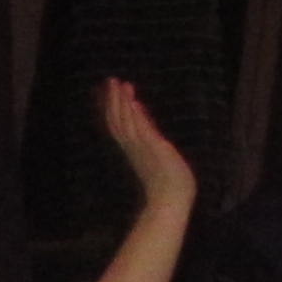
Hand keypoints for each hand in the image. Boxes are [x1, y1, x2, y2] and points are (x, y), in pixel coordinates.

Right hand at [104, 78, 195, 211]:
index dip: (113, 107)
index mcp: (133, 149)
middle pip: (118, 120)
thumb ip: (150, 141)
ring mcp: (142, 147)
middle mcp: (133, 147)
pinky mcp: (154, 147)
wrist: (171, 201)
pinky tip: (133, 101)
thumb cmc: (167, 184)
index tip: (111, 90)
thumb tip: (145, 128)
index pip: (119, 124)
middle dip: (114, 100)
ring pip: (127, 121)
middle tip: (110, 80)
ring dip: (122, 102)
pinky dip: (136, 115)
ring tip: (120, 84)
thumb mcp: (157, 157)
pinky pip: (141, 129)